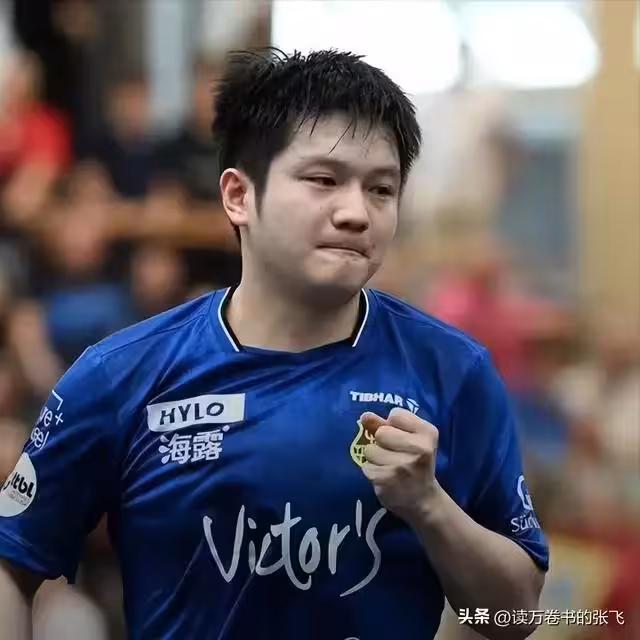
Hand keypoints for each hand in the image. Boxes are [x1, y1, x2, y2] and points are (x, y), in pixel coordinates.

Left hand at [360, 408, 441, 523]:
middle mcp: (419, 448)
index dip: (393, 426)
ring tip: (390, 468)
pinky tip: (386, 478)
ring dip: (376, 459)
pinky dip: (373, 472)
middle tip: (396, 456)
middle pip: (381, 432)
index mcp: (428, 433)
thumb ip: (386, 424)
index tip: (403, 439)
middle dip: (383, 443)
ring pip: (370, 449)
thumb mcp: (409, 440)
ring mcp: (403, 465)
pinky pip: (366, 466)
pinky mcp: (387, 479)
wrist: (424, 501)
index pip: (396, 414)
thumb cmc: (415, 464)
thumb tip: (364, 415)